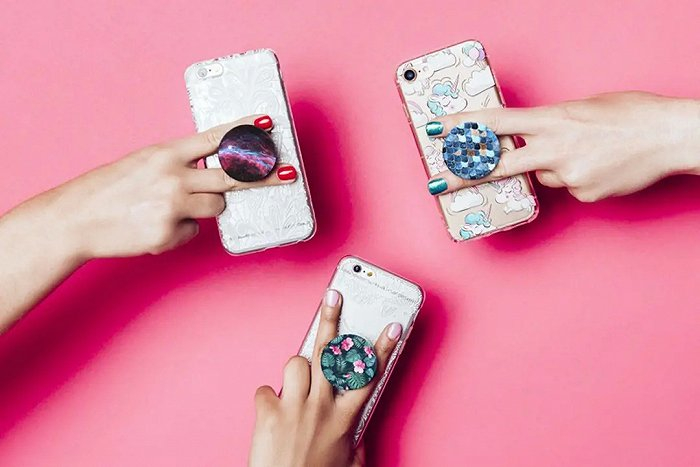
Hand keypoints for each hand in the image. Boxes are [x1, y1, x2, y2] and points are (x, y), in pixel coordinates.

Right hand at [37, 114, 296, 258]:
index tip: (268, 124)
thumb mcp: (143, 163)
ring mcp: (172, 205)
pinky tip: (153, 226)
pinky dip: (179, 231)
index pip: (215, 137)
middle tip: (286, 174)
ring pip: (217, 206)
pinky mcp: (168, 233)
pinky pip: (193, 231)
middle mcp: (173, 176)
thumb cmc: (109, 190)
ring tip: (169, 207)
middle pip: (232, 176)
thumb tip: (213, 177)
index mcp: (166, 153)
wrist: (75, 219)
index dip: (245, 131)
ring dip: (204, 208)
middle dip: (261, 177)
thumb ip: (179, 165)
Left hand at [248, 290, 403, 466]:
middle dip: (331, 319)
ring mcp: (293, 407)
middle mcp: (321, 407)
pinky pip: (266, 390)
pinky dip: (268, 400)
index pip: (369, 375)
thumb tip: (354, 420)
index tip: (393, 326)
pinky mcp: (267, 413)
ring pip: (296, 362)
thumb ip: (354, 435)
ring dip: (297, 371)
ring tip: (296, 388)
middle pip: (328, 352)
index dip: (383, 347)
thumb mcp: (350, 460)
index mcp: (345, 418)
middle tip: (333, 296)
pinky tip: (272, 414)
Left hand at [425, 92, 699, 201]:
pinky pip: (567, 187)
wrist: (671, 136)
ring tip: (587, 151)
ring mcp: (569, 175)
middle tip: (436, 184)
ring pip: (543, 176)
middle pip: (500, 165)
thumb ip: (551, 125)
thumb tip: (530, 142)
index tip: (436, 130)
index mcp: (554, 119)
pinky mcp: (584, 195)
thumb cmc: (631, 115)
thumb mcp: (583, 108)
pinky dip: (577, 177)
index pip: (497, 123)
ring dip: (553, 166)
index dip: (464, 127)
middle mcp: (556, 149)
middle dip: (466, 176)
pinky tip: (599, 165)